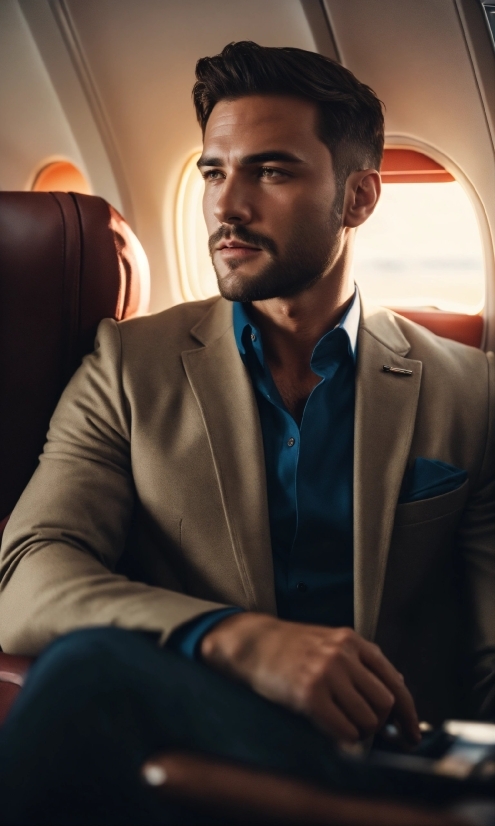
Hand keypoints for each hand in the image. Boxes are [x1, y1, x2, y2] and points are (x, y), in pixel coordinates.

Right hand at [201, 613, 419, 743]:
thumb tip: (398, 684)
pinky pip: (344, 731)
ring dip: (361, 732)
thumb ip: (363, 660)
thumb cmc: (291, 646)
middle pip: (385, 703)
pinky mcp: (309, 695)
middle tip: (365, 728)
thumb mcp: (331, 641)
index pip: (394, 681)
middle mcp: (342, 655)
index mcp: (352, 641)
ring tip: (343, 725)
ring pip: (367, 720)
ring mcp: (326, 674)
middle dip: (380, 723)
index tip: (413, 735)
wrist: (252, 643)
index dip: (408, 713)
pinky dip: (344, 739)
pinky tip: (332, 730)